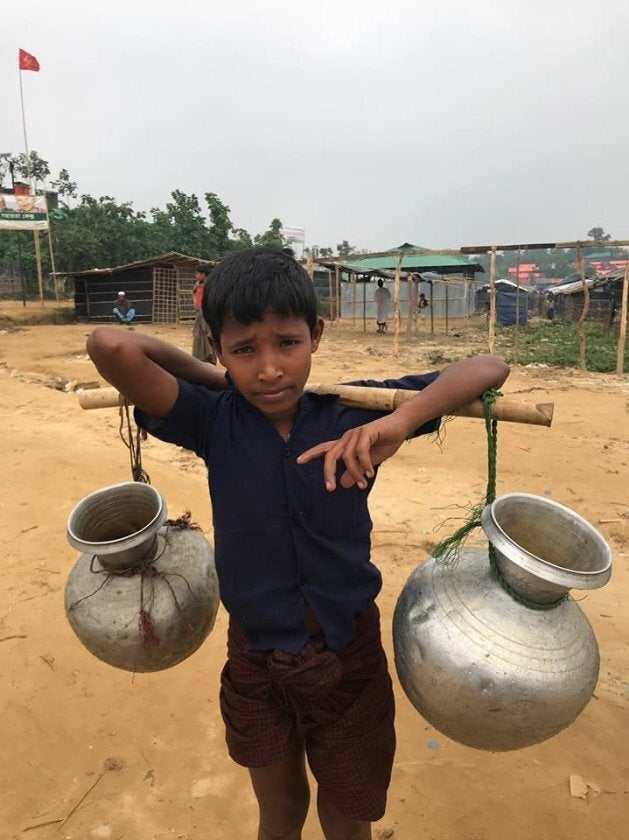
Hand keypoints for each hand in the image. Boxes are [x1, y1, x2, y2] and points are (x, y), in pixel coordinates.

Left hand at [296, 414, 411, 490]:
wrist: (402, 425)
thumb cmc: (386, 441)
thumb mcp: (370, 462)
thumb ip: (356, 472)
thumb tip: (342, 484)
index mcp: (346, 444)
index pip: (324, 448)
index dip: (311, 454)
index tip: (298, 461)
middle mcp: (347, 437)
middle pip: (330, 455)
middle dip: (328, 473)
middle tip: (330, 489)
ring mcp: (356, 433)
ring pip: (347, 457)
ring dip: (355, 473)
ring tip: (363, 484)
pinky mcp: (367, 431)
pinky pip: (360, 451)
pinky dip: (365, 464)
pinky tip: (371, 472)